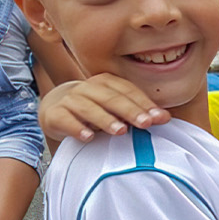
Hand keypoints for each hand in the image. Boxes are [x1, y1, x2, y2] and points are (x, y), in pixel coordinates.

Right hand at [37, 75, 170, 141]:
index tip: (159, 118)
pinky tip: (88, 137)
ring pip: (88, 108)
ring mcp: (69, 99)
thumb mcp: (115, 108)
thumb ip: (138, 111)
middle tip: (145, 123)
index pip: (128, 91)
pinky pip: (66, 120)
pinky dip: (77, 128)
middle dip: (129, 111)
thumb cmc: (95, 109)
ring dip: (105, 120)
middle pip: (111, 98)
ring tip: (121, 131)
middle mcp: (87, 87)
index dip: (144, 104)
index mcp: (106, 82)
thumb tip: (164, 117)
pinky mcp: (54, 114)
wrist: (56, 109)